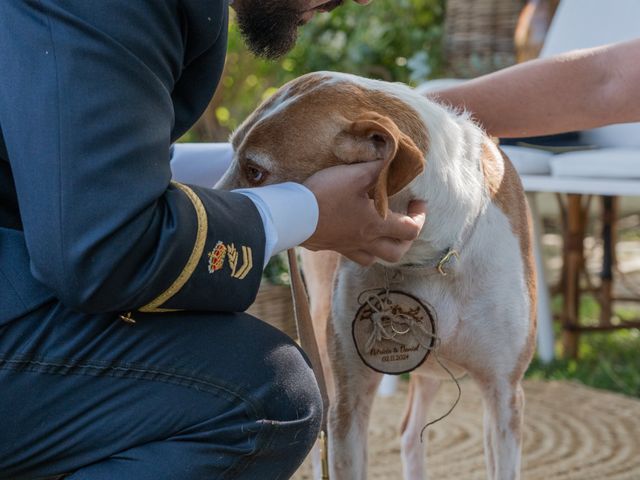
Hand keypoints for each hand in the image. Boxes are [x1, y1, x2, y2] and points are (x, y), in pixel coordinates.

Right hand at [302, 161, 426, 265]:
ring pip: (375, 258)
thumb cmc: (326, 194)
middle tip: (405, 221)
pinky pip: (354, 256)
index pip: (411, 230)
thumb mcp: (355, 175)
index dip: (420, 217)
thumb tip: (392, 160)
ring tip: (383, 232)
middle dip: (407, 238)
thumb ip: (377, 169)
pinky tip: (357, 235)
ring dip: (385, 247)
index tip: (418, 202)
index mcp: (376, 224)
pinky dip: (362, 249)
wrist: (293, 214)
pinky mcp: (332, 247)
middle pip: (397, 252)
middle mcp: (366, 241)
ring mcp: (348, 247)